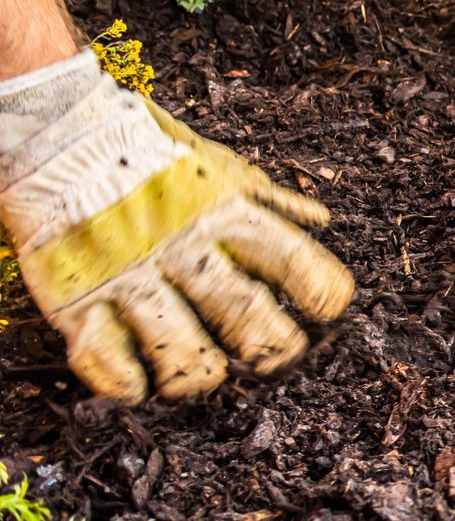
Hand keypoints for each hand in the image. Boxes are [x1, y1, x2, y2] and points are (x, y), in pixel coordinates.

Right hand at [0, 52, 352, 401]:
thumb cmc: (149, 154)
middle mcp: (183, 250)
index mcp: (225, 215)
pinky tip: (141, 384)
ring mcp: (128, 277)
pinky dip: (126, 381)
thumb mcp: (218, 168)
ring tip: (205, 372)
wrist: (61, 136)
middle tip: (272, 355)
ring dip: (201, 374)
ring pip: (182, 351)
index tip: (326, 310)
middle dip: (271, 347)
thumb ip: (269, 200)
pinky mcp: (76, 299)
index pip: (293, 260)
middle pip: (247, 315)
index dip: (319, 292)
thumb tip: (320, 220)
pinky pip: (104, 357)